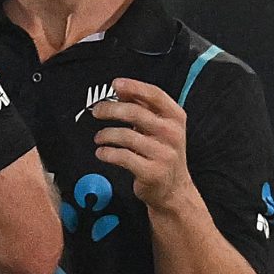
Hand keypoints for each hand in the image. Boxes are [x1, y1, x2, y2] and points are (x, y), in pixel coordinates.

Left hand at [92, 79, 194, 210]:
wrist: (174, 189)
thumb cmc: (163, 153)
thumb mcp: (160, 127)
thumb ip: (143, 107)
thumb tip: (121, 90)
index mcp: (176, 118)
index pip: (155, 95)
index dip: (134, 87)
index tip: (115, 84)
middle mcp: (172, 134)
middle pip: (135, 113)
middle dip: (110, 109)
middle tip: (97, 111)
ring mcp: (163, 154)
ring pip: (125, 136)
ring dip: (105, 134)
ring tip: (99, 137)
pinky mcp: (151, 172)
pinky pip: (122, 157)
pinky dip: (106, 153)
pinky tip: (102, 152)